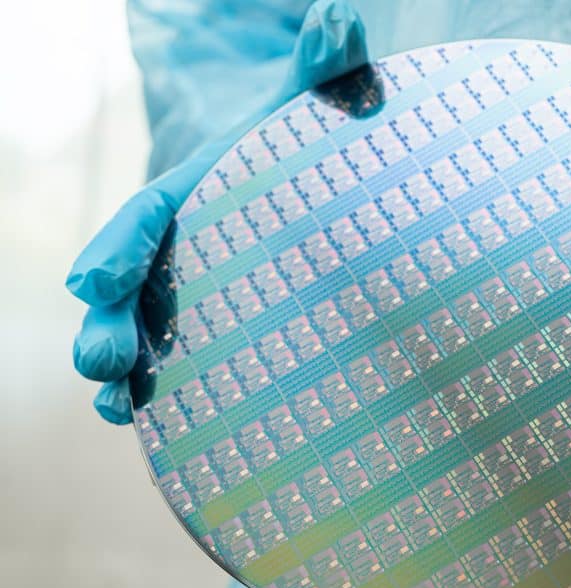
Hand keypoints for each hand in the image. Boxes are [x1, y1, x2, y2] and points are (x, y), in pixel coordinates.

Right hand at [66, 0, 366, 423]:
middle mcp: (176, 248)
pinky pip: (178, 363)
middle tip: (100, 361)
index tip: (92, 282)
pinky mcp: (210, 329)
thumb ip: (325, 68)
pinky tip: (151, 426)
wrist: (296, 180)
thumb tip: (340, 17)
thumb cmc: (301, 143)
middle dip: (107, 324)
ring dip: (122, 372)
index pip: (146, 218)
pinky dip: (162, 394)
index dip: (118, 249)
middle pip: (127, 287)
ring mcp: (186, 292)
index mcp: (192, 193)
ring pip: (142, 333)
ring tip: (116, 408)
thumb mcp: (312, 105)